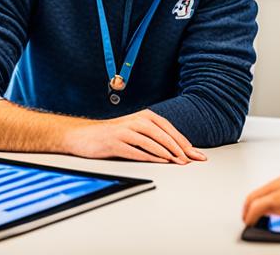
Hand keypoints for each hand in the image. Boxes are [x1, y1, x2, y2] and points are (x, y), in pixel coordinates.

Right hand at [62, 109, 206, 163]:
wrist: (83, 136)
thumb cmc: (112, 136)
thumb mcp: (134, 131)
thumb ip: (153, 137)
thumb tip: (176, 151)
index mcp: (143, 116)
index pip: (168, 128)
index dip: (183, 141)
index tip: (196, 153)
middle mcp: (135, 120)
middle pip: (163, 134)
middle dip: (180, 148)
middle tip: (192, 159)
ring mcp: (125, 130)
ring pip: (152, 140)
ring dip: (168, 152)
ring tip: (180, 162)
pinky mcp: (115, 142)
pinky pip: (136, 150)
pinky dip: (150, 156)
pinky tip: (160, 161)